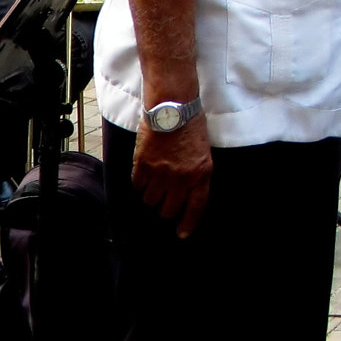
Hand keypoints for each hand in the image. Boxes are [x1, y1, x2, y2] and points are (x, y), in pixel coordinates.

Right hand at [132, 115, 211, 237]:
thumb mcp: (203, 154)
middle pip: (168, 209)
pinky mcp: (143, 164)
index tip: (181, 234)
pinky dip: (139, 185)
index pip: (195, 208)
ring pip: (150, 200)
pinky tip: (142, 177)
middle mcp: (182, 178)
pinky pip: (137, 185)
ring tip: (152, 186)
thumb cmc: (191, 126)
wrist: (172, 107)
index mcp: (201, 175)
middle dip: (165, 209)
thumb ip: (197, 176)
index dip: (187, 224)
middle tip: (163, 202)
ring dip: (150, 197)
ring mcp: (161, 172)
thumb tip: (185, 195)